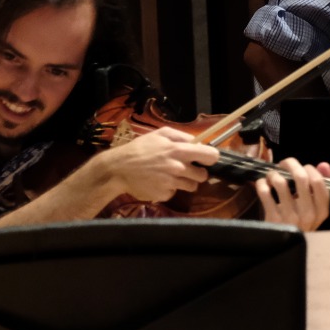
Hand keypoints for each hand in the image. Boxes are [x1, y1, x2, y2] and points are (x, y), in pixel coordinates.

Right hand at [79, 127, 219, 204]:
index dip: (211, 157)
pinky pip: (174, 193)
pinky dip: (170, 189)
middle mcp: (178, 168)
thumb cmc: (139, 148)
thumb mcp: (159, 134)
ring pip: (192, 186)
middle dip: (197, 172)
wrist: (118, 169)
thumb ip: (180, 136)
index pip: (210, 156)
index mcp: (178, 150)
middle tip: (186, 168)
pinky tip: (159, 183)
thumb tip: (197, 141)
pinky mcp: (164, 195)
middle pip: (203, 175)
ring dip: (186, 182)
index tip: (206, 158)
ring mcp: (171, 183)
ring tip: (172, 176)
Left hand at [256, 157, 329, 230]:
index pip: (319, 183)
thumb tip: (324, 165)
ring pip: (281, 183)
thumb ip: (320, 187)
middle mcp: (308, 214)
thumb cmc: (300, 225)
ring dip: (273, 174)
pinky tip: (262, 184)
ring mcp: (290, 217)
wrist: (285, 248)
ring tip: (271, 175)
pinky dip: (261, 183)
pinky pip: (265, 192)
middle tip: (283, 163)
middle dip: (290, 164)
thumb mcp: (314, 209)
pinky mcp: (273, 219)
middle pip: (301, 178)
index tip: (302, 167)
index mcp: (321, 211)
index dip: (310, 169)